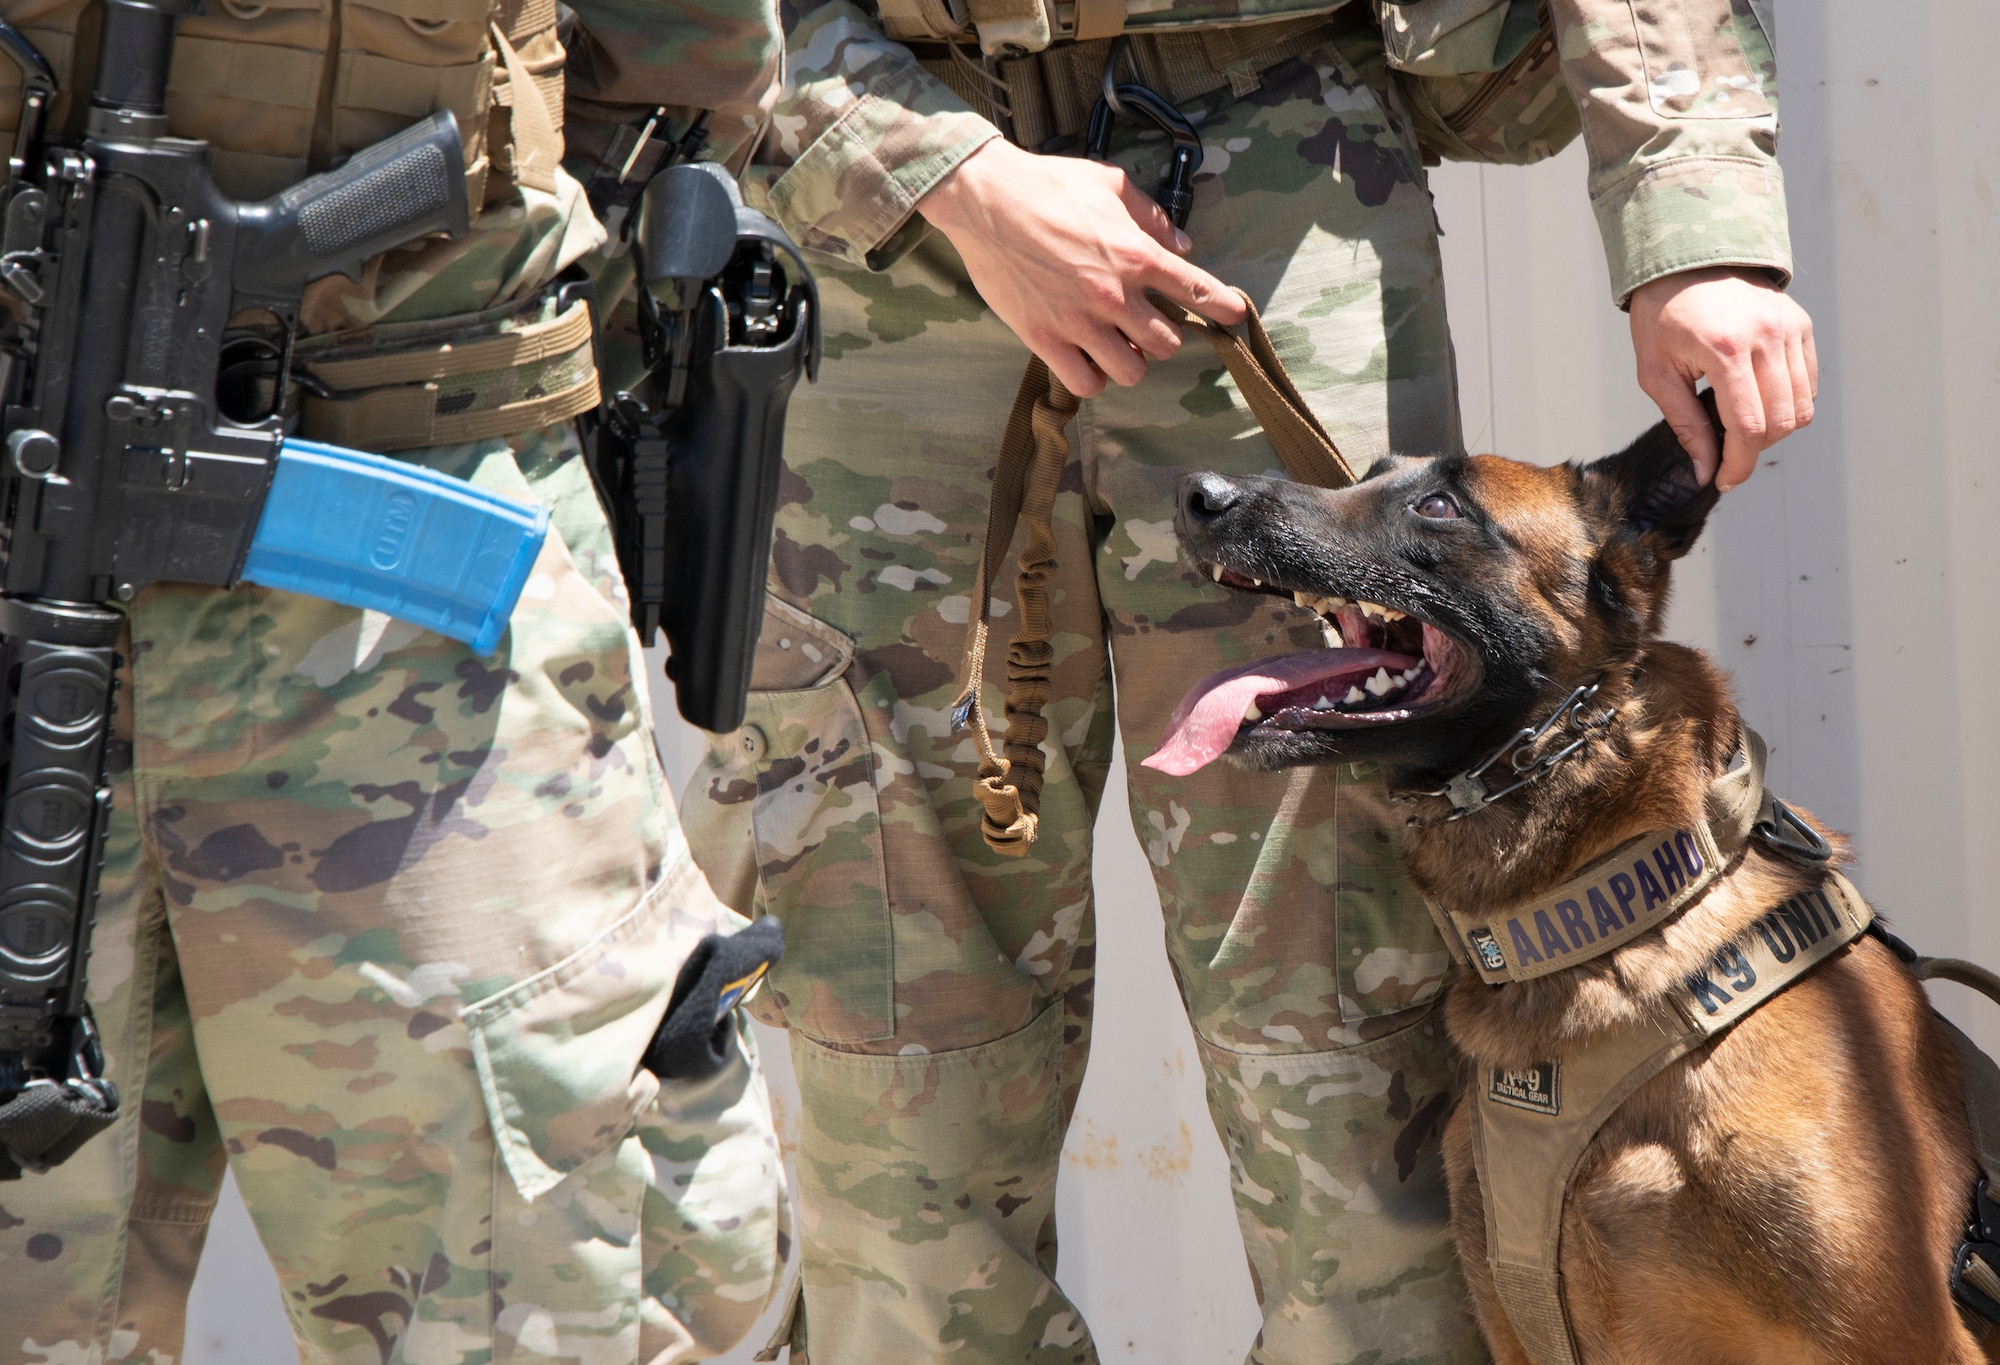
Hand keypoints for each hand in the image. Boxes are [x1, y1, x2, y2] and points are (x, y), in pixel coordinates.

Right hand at [917, 139, 1246, 396]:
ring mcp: (1079, 321)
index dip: (1222, 308)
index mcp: (1136, 255)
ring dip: (1131, 360)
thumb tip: (1183, 246)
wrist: (986, 199)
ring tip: (1116, 344)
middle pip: (1166, 343)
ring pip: (1131, 370)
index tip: (1233, 317)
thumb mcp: (1111, 184)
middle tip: (1146, 323)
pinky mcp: (1044, 338)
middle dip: (1163, 335)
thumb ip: (1152, 217)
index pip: (1196, 291)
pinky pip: (1085, 382)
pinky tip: (1087, 358)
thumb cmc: (1048, 185)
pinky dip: (1092, 377)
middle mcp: (1114, 294)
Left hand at [1629, 266, 1816, 491]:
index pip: (1748, 427)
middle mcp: (1766, 337)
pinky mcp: (1801, 324)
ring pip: (1802, 406)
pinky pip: (1808, 383)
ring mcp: (1790, 328)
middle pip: (1781, 422)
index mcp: (1725, 350)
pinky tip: (1758, 402)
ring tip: (1740, 427)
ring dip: (1774, 430)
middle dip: (1754, 451)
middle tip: (1727, 454)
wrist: (1687, 259)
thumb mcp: (1656, 373)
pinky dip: (1789, 404)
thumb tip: (1706, 472)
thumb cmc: (1662, 316)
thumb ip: (1684, 425)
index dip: (1738, 465)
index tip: (1724, 481)